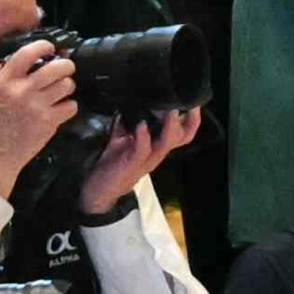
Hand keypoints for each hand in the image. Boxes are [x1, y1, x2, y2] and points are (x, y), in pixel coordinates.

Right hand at [0, 32, 83, 201]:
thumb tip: (12, 62)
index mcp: (4, 82)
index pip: (28, 53)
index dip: (43, 45)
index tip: (50, 47)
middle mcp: (23, 91)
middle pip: (58, 67)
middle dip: (66, 65)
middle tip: (64, 68)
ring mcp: (39, 107)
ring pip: (67, 85)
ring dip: (67, 85)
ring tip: (60, 90)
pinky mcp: (50, 123)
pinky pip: (71, 106)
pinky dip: (69, 106)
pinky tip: (60, 108)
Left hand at [80, 108, 198, 214]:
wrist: (99, 191)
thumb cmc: (112, 165)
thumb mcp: (122, 140)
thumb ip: (127, 124)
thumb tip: (128, 104)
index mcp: (157, 146)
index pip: (183, 133)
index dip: (192, 118)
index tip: (194, 102)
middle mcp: (157, 153)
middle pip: (183, 138)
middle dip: (190, 120)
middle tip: (188, 104)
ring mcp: (147, 160)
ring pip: (167, 143)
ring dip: (169, 126)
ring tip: (169, 111)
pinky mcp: (132, 164)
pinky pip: (142, 149)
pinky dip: (143, 135)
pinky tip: (141, 124)